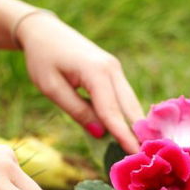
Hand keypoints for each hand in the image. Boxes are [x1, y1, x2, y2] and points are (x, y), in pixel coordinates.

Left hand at [16, 13, 143, 153]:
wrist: (44, 31)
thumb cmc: (43, 59)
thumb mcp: (52, 88)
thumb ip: (77, 111)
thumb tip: (100, 134)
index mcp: (96, 72)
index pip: (112, 111)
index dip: (123, 136)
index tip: (136, 155)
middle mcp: (112, 69)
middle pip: (130, 108)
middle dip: (138, 133)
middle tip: (146, 158)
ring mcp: (116, 69)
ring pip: (131, 103)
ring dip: (136, 125)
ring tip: (142, 150)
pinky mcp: (114, 71)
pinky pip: (124, 97)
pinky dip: (128, 115)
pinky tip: (131, 132)